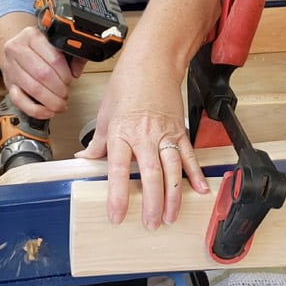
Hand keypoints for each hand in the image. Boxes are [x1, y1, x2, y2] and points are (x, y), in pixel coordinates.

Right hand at [0, 26, 86, 118]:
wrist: (16, 49)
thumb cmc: (39, 48)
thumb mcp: (56, 44)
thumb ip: (73, 54)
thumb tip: (77, 71)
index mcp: (31, 36)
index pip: (54, 58)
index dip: (66, 74)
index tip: (70, 80)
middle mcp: (17, 50)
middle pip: (43, 75)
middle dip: (60, 89)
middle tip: (66, 94)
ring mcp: (10, 68)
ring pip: (33, 89)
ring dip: (51, 101)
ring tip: (60, 104)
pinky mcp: (8, 84)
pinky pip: (20, 102)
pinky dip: (37, 110)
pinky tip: (48, 112)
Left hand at [76, 58, 208, 230]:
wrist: (153, 62)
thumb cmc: (127, 83)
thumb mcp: (105, 113)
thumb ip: (98, 142)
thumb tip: (85, 159)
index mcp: (121, 133)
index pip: (118, 170)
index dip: (117, 196)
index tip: (116, 216)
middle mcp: (144, 136)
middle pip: (151, 175)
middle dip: (151, 202)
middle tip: (150, 223)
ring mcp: (166, 134)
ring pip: (173, 170)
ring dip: (173, 195)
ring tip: (171, 216)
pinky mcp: (180, 130)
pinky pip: (190, 156)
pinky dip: (195, 175)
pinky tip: (200, 191)